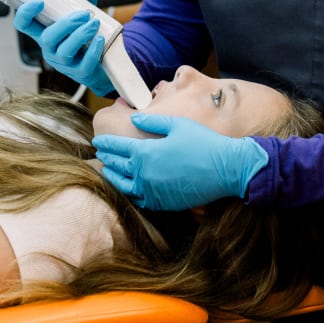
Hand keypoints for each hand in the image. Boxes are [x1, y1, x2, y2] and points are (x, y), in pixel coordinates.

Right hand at [12, 0, 115, 96]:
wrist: (102, 66)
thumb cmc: (85, 39)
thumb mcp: (82, 19)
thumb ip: (84, 2)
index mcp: (45, 33)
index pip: (24, 25)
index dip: (25, 14)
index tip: (39, 2)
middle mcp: (50, 49)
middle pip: (47, 38)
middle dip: (65, 24)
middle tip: (84, 14)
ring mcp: (63, 63)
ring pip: (64, 51)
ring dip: (80, 35)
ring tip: (94, 24)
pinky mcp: (79, 73)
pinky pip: (83, 64)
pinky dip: (92, 51)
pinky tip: (100, 40)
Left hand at [92, 114, 268, 209]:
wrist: (225, 169)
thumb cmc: (202, 142)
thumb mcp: (177, 124)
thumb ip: (152, 122)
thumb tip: (134, 119)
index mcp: (145, 153)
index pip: (117, 148)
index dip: (106, 144)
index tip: (98, 141)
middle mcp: (145, 174)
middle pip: (117, 166)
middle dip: (107, 158)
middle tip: (100, 153)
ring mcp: (153, 191)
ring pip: (124, 186)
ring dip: (113, 177)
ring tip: (108, 170)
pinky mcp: (163, 203)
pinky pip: (140, 199)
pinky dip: (130, 192)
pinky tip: (129, 187)